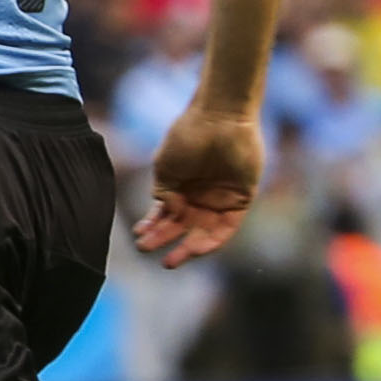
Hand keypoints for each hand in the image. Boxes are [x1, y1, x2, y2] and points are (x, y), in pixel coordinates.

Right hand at [135, 105, 262, 267]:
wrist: (219, 119)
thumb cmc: (188, 136)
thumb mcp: (164, 167)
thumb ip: (163, 193)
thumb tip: (168, 213)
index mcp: (181, 185)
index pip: (167, 213)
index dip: (153, 226)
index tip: (139, 236)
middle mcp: (200, 195)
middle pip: (182, 225)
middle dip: (164, 239)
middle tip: (146, 251)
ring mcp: (220, 198)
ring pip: (202, 231)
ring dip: (186, 247)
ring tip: (170, 261)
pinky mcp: (241, 199)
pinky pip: (226, 227)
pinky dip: (211, 241)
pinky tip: (194, 249)